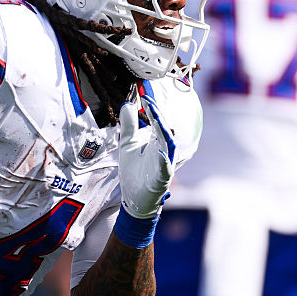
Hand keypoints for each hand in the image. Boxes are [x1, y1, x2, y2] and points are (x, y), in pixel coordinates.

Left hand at [118, 91, 174, 218]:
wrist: (134, 199)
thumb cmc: (134, 171)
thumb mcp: (128, 145)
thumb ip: (129, 126)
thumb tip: (128, 104)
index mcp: (156, 141)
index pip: (156, 122)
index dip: (152, 109)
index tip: (144, 97)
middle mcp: (163, 150)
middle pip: (164, 130)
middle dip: (158, 117)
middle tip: (150, 103)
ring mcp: (164, 164)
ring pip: (168, 146)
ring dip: (163, 133)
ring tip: (157, 120)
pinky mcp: (162, 179)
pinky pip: (166, 168)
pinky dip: (164, 160)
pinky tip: (159, 152)